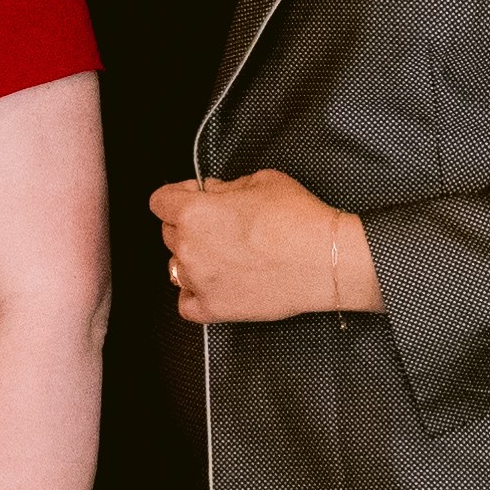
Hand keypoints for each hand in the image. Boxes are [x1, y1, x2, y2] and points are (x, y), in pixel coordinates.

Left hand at [151, 169, 378, 327]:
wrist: (328, 260)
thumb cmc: (300, 219)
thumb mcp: (262, 181)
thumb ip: (226, 185)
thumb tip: (212, 191)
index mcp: (194, 212)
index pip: (161, 201)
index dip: (179, 195)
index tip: (198, 196)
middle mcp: (190, 248)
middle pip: (169, 233)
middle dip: (190, 225)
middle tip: (222, 225)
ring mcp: (199, 281)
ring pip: (176, 266)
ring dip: (192, 258)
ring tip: (224, 255)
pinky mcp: (214, 309)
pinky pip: (186, 303)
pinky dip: (195, 294)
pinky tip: (216, 283)